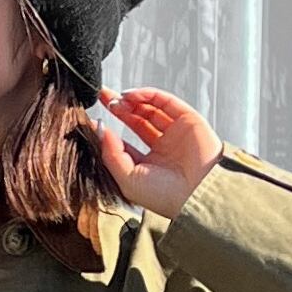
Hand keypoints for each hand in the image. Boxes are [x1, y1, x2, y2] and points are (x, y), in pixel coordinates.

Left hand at [90, 86, 223, 221]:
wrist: (198, 193)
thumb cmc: (166, 196)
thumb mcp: (128, 179)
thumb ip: (111, 155)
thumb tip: (100, 130)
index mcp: (148, 165)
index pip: (124, 143)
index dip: (109, 131)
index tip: (93, 121)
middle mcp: (162, 148)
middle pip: (136, 120)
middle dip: (118, 108)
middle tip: (102, 97)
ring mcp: (175, 132)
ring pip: (149, 108)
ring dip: (130, 101)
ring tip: (114, 99)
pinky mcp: (187, 119)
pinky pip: (164, 101)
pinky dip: (146, 94)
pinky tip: (130, 96)